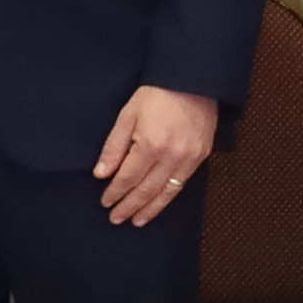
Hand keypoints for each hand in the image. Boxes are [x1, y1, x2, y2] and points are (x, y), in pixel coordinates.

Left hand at [98, 82, 219, 227]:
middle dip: (129, 206)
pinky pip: (182, 184)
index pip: (128, 178)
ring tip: (137, 221)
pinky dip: (168, 197)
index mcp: (150, 144)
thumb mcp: (128, 115)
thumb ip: (114, 146)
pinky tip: (158, 204)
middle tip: (116, 218)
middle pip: (146, 190)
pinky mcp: (201, 156)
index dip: (115, 192)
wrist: (193, 81)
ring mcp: (188, 158)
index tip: (106, 202)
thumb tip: (102, 173)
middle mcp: (170, 156)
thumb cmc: (157, 94)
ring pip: (166, 193)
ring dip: (149, 209)